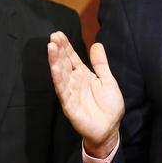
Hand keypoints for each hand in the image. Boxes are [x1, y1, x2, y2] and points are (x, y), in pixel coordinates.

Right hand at [48, 31, 124, 157]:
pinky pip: (63, 91)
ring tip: (51, 48)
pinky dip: (58, 79)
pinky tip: (54, 68)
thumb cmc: (109, 106)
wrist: (110, 128)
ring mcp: (71, 93)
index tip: (58, 34)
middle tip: (53, 37)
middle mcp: (74, 82)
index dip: (66, 46)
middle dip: (58, 50)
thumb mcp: (108, 80)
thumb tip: (97, 44)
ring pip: (60, 74)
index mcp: (83, 75)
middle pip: (64, 63)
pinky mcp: (70, 105)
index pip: (72, 58)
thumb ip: (101, 63)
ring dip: (55, 61)